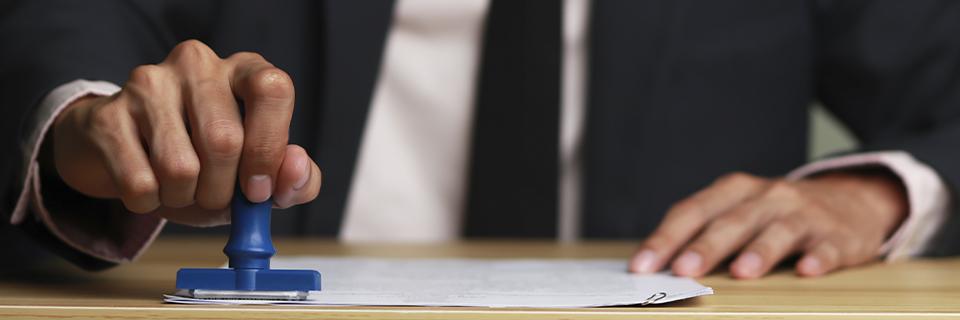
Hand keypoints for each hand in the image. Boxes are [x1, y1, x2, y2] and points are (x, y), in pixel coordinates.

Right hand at [51, 40, 321, 225]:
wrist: (127, 156)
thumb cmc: (205, 162)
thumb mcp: (258, 174)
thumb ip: (295, 179)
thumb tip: (296, 168)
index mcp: (244, 70)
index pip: (272, 89)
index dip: (268, 146)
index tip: (257, 190)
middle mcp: (198, 64)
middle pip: (224, 140)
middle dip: (222, 191)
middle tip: (214, 198)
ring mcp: (149, 83)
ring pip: (180, 167)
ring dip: (184, 198)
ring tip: (180, 188)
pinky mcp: (107, 114)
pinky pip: (140, 182)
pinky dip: (149, 203)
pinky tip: (149, 186)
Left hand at [629, 171, 906, 278]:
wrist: (853, 200)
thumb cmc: (777, 214)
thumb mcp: (740, 212)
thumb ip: (704, 234)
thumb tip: (656, 267)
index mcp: (735, 191)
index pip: (692, 211)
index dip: (665, 238)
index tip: (641, 265)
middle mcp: (768, 197)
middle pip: (731, 221)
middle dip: (705, 246)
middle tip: (681, 269)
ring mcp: (804, 214)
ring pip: (778, 231)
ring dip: (759, 251)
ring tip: (741, 272)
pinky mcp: (838, 235)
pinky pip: (828, 247)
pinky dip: (818, 258)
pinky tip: (807, 271)